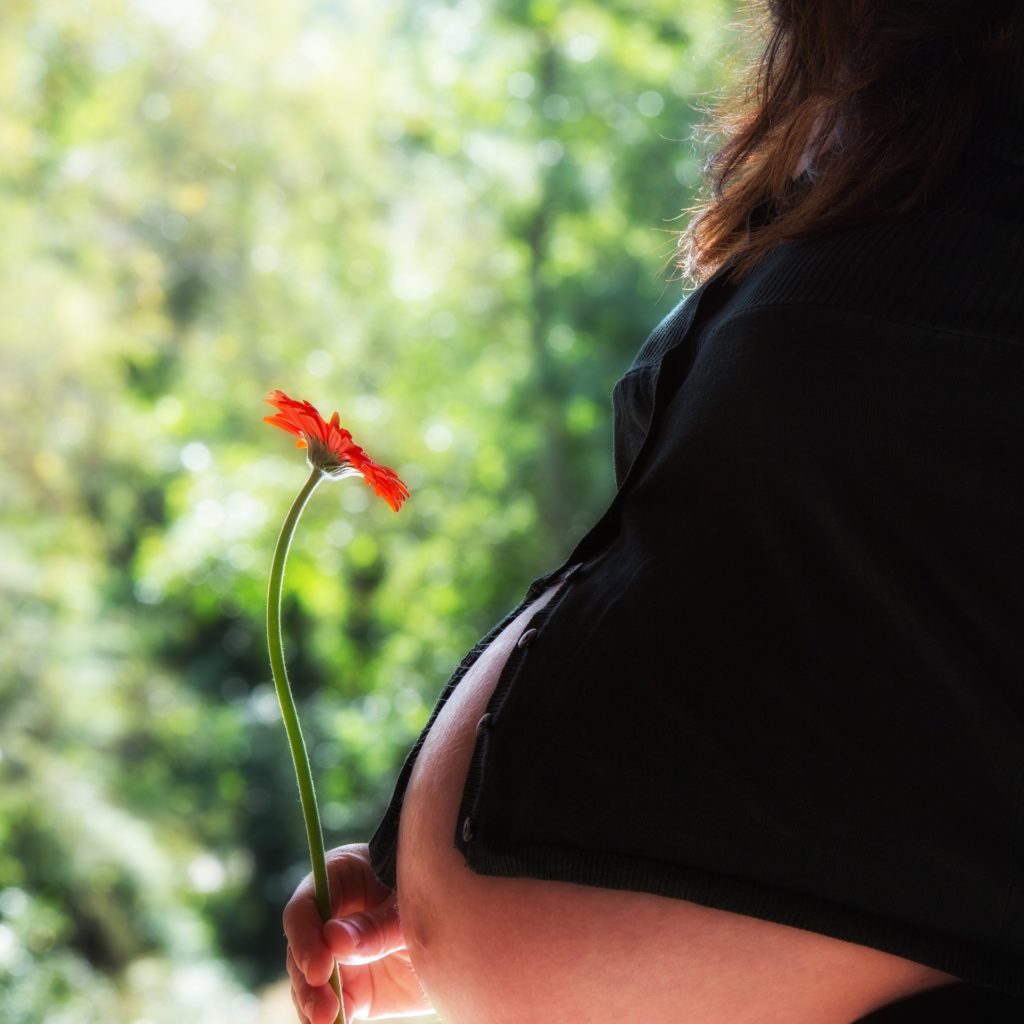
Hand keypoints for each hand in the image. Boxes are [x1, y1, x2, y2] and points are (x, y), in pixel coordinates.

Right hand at [284, 842, 433, 1021]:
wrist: (468, 931)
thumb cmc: (438, 896)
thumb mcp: (411, 907)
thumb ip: (377, 927)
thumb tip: (333, 940)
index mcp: (339, 880)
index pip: (305, 908)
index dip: (305, 938)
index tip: (320, 968)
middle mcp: (331, 919)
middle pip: (302, 950)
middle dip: (308, 980)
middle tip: (324, 1007)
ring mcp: (341, 956)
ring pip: (309, 983)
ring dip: (312, 1004)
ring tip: (327, 1021)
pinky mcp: (355, 989)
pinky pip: (332, 1008)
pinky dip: (326, 1021)